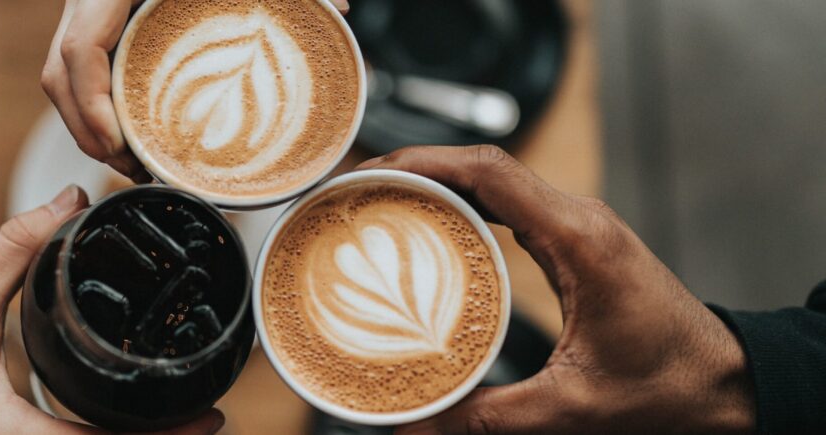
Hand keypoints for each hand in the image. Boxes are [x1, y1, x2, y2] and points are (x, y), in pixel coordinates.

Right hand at [41, 0, 349, 181]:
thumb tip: (339, 6)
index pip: (78, 50)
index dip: (90, 105)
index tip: (119, 145)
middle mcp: (87, 2)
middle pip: (60, 78)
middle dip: (91, 133)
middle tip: (135, 171)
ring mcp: (85, 15)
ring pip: (62, 80)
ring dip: (90, 128)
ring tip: (135, 165)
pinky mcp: (94, 27)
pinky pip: (77, 75)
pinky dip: (94, 110)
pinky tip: (129, 136)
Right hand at [356, 146, 754, 433]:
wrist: (725, 383)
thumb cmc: (668, 386)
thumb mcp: (570, 408)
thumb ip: (485, 418)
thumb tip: (413, 429)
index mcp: (579, 239)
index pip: (490, 171)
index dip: (422, 161)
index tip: (371, 173)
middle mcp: (578, 219)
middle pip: (483, 165)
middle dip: (414, 167)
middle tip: (357, 191)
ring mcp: (577, 225)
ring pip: (494, 179)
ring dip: (437, 181)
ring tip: (379, 202)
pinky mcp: (574, 240)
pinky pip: (508, 203)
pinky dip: (463, 203)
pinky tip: (430, 226)